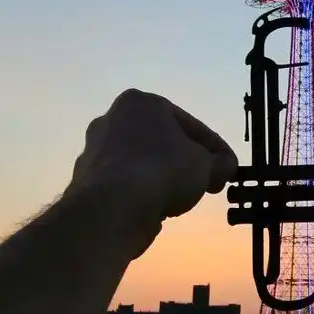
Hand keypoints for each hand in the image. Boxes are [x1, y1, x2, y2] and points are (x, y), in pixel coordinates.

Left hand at [68, 88, 237, 256]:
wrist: (112, 208)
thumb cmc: (163, 170)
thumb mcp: (206, 165)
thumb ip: (218, 163)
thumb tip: (225, 166)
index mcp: (140, 103)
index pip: (189, 124)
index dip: (215, 147)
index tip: (228, 167)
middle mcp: (111, 120)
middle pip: (162, 142)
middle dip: (186, 162)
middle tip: (208, 182)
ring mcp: (94, 152)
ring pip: (142, 164)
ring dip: (164, 178)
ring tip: (184, 199)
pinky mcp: (86, 183)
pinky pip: (125, 186)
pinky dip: (142, 195)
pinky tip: (158, 210)